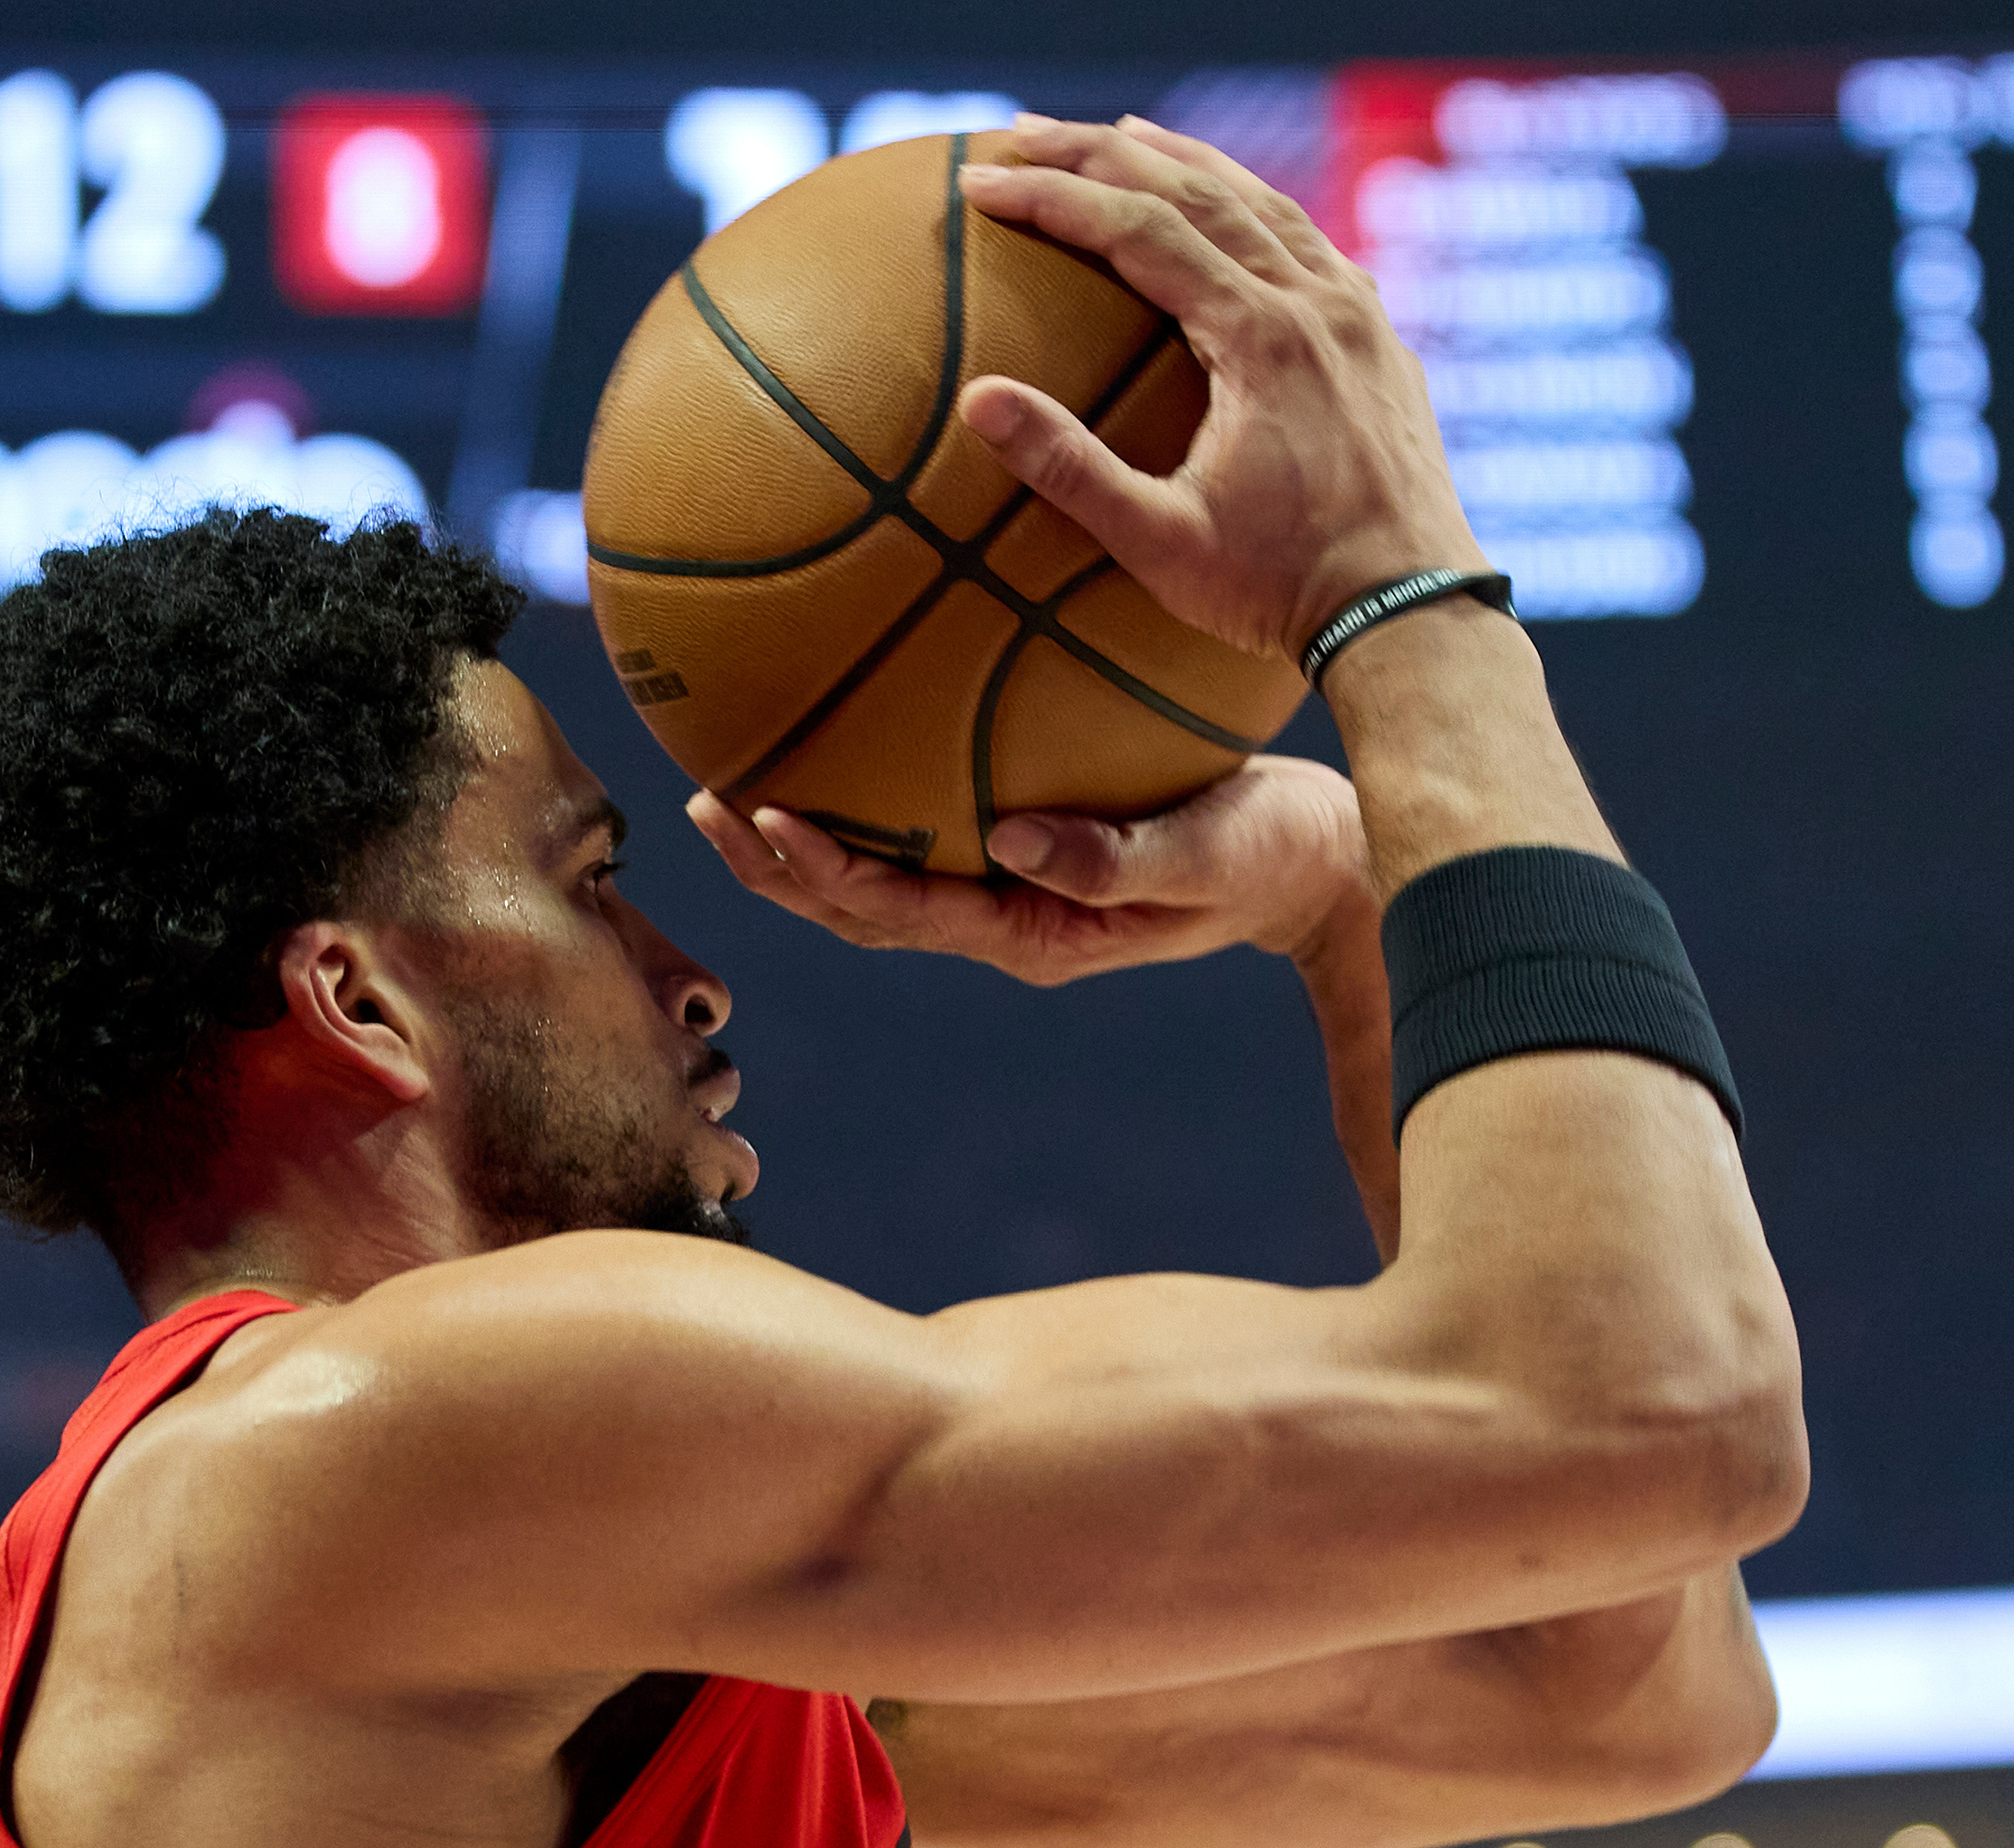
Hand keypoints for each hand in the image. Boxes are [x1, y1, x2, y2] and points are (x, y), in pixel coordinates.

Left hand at [690, 756, 1369, 985]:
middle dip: (778, 869)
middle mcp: (1009, 925)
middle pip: (864, 910)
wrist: (1310, 859)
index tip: (768, 817)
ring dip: (800, 848)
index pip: (908, 912)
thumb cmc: (1272, 851)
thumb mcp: (1210, 855)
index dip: (829, 872)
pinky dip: (865, 804)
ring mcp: (1012, 895)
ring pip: (881, 882)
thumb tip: (1008, 839)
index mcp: (1039, 935)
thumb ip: (1114, 861)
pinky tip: (832, 745)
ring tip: (724, 792)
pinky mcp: (1025, 857)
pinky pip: (925, 836)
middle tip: (702, 806)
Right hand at [951, 118, 1483, 663]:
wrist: (1411, 618)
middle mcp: (1317, 303)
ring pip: (1261, 201)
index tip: (982, 183)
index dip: (1052, 197)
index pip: (1138, 228)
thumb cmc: (1284, 593)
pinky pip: (1311, 242)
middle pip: (1195, 190)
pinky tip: (1232, 205)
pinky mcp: (1381, 341)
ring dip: (1182, 160)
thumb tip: (978, 400)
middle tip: (1024, 132)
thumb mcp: (1161, 542)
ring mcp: (1359, 315)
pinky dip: (1254, 205)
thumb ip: (1069, 467)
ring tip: (1119, 134)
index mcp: (1261, 338)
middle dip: (1100, 152)